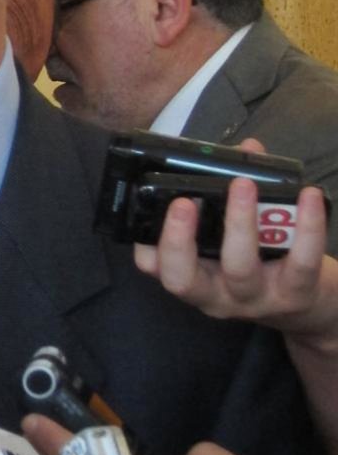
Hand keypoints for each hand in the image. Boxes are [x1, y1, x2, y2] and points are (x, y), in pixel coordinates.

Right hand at [134, 169, 335, 337]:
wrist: (307, 304)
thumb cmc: (260, 262)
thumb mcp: (233, 238)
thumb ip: (229, 194)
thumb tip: (244, 150)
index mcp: (194, 275)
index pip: (155, 267)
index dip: (145, 245)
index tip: (145, 211)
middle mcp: (215, 294)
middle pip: (183, 279)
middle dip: (177, 240)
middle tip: (183, 202)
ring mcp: (255, 298)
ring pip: (239, 268)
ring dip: (239, 222)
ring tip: (243, 184)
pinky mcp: (296, 294)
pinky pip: (301, 262)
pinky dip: (307, 227)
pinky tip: (308, 196)